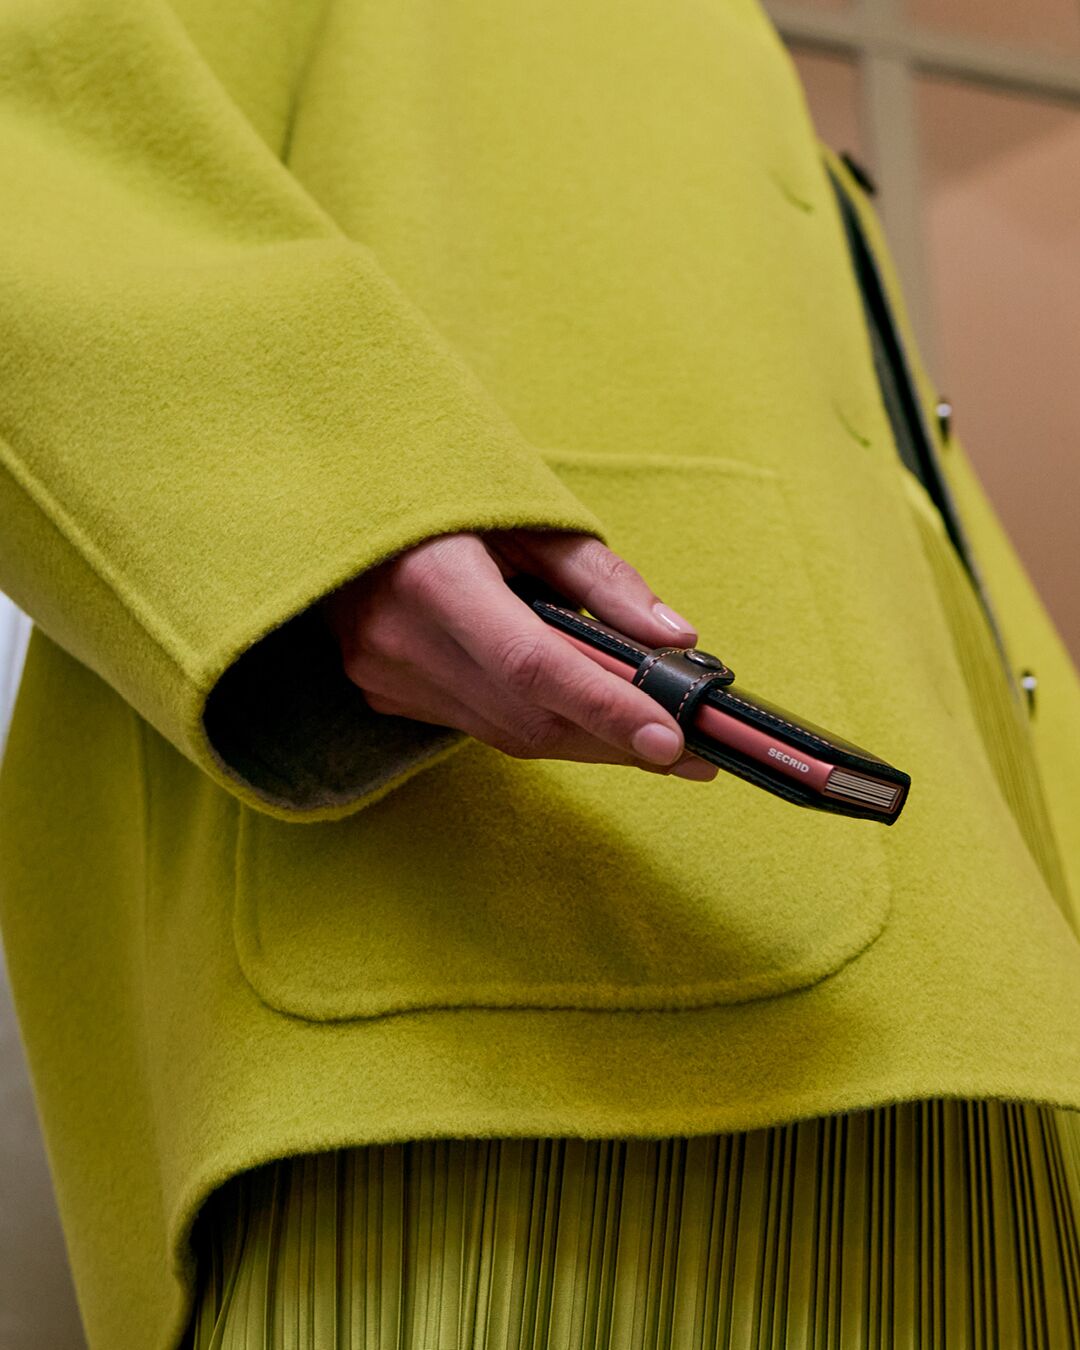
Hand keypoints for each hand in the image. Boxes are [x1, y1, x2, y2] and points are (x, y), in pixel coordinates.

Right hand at [319, 529, 718, 780]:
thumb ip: (603, 580)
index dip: (606, 709)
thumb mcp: (528, 515)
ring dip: (583, 741)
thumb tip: (676, 639)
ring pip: (507, 735)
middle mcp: (400, 640)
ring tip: (650, 738)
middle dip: (615, 741)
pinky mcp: (381, 694)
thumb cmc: (442, 496)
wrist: (335, 504)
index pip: (533, 666)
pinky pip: (478, 727)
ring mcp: (383, 676)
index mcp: (436, 580)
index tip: (673, 741)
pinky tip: (576, 715)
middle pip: (528, 719)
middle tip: (693, 753)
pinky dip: (536, 724)